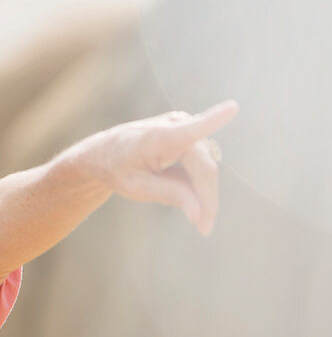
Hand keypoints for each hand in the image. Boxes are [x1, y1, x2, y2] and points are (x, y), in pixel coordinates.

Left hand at [70, 100, 237, 235]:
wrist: (103, 153)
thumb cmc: (116, 167)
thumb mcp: (136, 186)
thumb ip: (170, 195)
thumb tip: (200, 214)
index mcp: (157, 136)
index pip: (189, 130)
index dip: (213, 120)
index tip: (233, 108)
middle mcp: (174, 125)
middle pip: (205, 168)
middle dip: (207, 200)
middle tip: (204, 228)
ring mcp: (185, 126)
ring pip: (207, 168)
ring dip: (200, 192)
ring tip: (172, 202)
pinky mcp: (191, 133)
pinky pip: (202, 165)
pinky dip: (194, 182)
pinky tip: (171, 184)